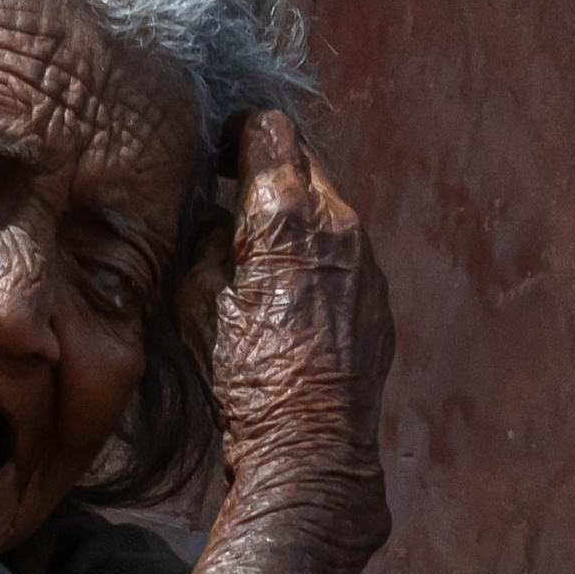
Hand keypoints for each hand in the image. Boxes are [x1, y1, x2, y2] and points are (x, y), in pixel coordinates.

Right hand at [200, 110, 394, 550]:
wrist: (311, 445)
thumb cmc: (247, 379)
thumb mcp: (196, 303)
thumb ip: (203, 244)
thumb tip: (212, 220)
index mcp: (285, 213)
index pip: (268, 128)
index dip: (235, 135)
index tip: (215, 158)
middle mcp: (337, 220)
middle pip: (302, 161)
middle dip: (266, 174)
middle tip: (229, 202)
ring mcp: (366, 256)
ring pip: (326, 206)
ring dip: (292, 217)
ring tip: (258, 258)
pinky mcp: (377, 291)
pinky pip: (344, 251)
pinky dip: (315, 255)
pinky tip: (290, 297)